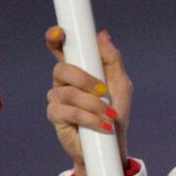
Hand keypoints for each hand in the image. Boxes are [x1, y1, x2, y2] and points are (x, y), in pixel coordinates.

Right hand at [45, 26, 132, 175]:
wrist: (112, 143)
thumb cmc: (116, 110)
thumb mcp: (120, 83)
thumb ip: (112, 59)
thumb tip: (101, 35)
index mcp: (79, 68)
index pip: (61, 49)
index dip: (55, 38)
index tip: (60, 32)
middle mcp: (64, 81)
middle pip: (62, 70)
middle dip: (85, 80)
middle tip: (104, 92)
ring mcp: (57, 97)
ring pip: (68, 93)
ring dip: (93, 104)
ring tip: (108, 114)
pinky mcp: (55, 116)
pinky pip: (68, 111)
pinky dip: (89, 118)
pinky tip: (102, 124)